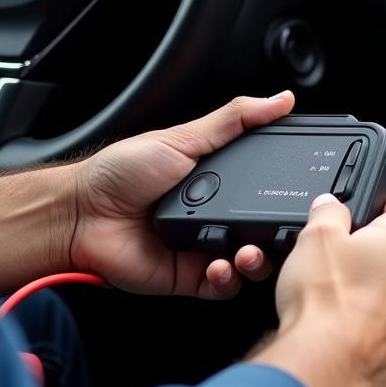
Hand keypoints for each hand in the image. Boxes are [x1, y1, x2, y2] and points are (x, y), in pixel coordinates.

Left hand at [0, 93, 294, 296]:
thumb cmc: (120, 172)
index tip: (305, 195)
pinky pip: (222, 288)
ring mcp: (204, 248)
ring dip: (257, 261)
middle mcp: (216, 216)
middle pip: (264, 231)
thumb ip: (235, 120)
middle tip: (282, 232)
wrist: (80, 213)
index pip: (266, 190)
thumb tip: (280, 99)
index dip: (286, 196)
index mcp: (220, 182)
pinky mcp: (189, 278)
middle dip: (279, 236)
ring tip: (248, 253)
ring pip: (249, 263)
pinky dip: (228, 280)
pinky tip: (221, 266)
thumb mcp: (184, 137)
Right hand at [251, 188, 385, 386]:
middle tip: (341, 259)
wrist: (325, 369)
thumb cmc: (324, 305)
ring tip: (340, 299)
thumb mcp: (314, 236)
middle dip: (374, 251)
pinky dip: (375, 327)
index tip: (374, 203)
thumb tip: (330, 205)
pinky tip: (347, 329)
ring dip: (377, 291)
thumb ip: (328, 211)